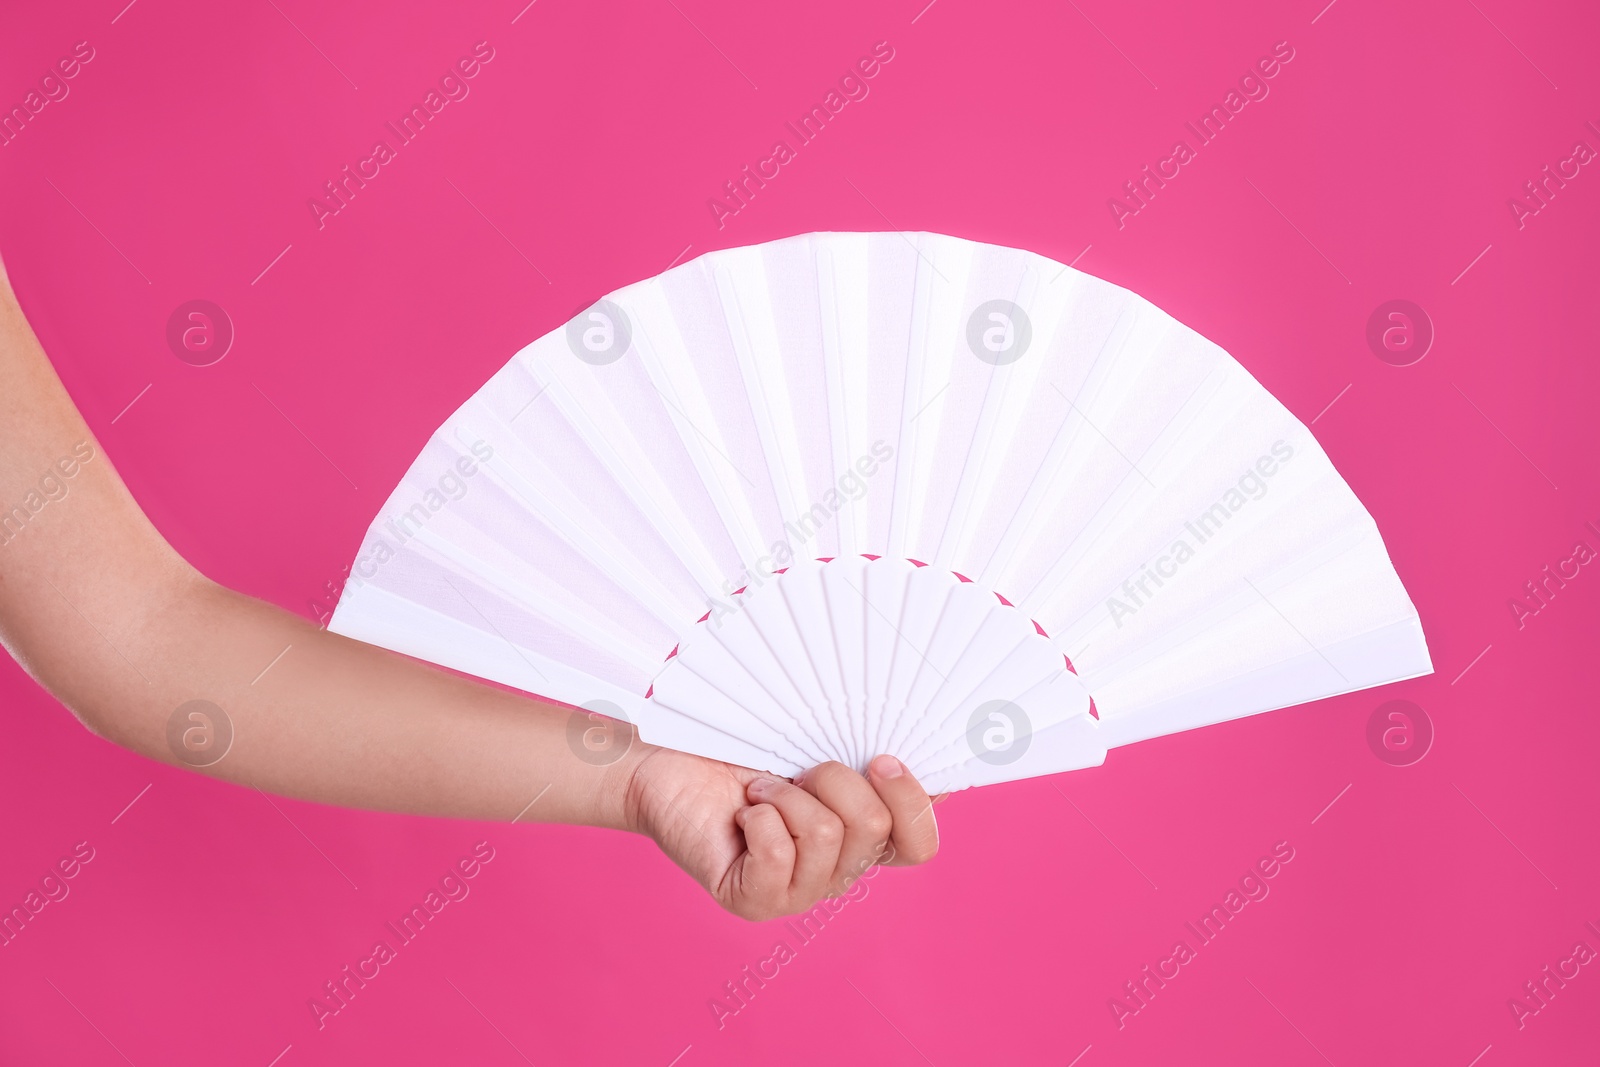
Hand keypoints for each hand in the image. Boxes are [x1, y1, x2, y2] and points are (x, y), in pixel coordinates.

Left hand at [621, 744, 940, 919]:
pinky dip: (758, 818)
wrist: (672, 762)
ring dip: (785, 795)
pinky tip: (741, 815)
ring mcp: (798, 893)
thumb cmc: (744, 749)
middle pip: (875, 828)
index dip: (913, 802)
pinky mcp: (755, 901)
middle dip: (832, 777)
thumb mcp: (817, 745)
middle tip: (794, 771)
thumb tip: (931, 767)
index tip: (880, 757)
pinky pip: (778, 854)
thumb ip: (870, 761)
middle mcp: (839, 871)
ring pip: (826, 834)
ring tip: (758, 792)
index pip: (920, 845)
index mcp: (864, 837)